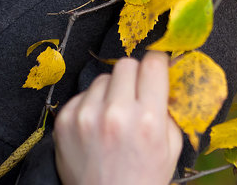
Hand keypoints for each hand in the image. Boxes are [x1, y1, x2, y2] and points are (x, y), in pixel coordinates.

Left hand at [54, 52, 183, 184]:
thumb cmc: (142, 179)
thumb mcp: (171, 148)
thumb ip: (169, 110)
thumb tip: (165, 78)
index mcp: (149, 119)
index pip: (153, 63)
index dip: (156, 64)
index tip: (155, 68)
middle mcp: (116, 113)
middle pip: (126, 64)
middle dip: (134, 76)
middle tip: (135, 94)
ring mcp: (87, 115)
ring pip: (102, 78)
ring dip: (110, 91)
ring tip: (112, 115)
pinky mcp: (65, 120)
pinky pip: (82, 94)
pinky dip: (90, 105)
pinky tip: (95, 126)